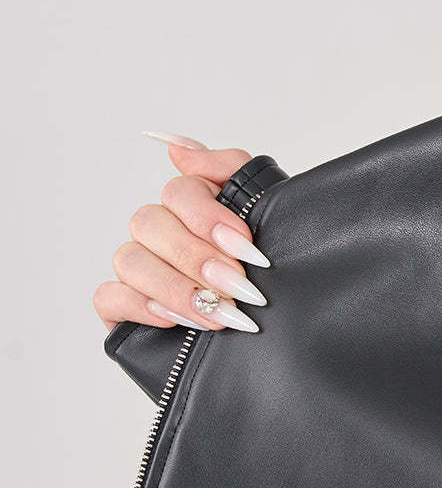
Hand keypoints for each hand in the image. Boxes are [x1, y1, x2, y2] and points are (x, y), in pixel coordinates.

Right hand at [93, 134, 270, 333]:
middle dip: (198, 258)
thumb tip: (177, 148)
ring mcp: (139, 271)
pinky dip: (140, 306)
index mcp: (193, 208)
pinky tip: (174, 321)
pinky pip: (108, 296)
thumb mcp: (268, 216)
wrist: (285, 339)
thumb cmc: (271, 277)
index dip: (209, 218)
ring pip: (129, 259)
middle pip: (149, 222)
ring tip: (218, 314)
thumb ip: (229, 170)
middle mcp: (160, 234)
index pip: (178, 190)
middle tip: (240, 289)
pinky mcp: (122, 309)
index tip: (249, 252)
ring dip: (176, 288)